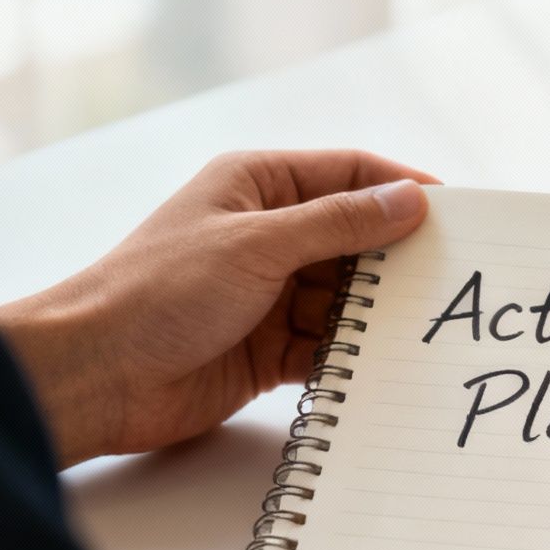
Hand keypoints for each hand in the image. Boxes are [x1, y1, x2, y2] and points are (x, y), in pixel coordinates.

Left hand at [0, 150, 438, 465]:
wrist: (93, 375)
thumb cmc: (156, 291)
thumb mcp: (258, 244)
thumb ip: (339, 224)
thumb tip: (409, 202)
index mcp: (258, 186)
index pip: (350, 174)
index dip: (402, 189)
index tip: (457, 214)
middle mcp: (267, 235)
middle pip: (355, 239)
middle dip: (398, 259)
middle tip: (454, 279)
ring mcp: (268, 294)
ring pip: (346, 297)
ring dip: (376, 315)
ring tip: (424, 328)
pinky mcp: (266, 349)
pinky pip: (327, 346)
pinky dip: (351, 356)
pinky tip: (382, 367)